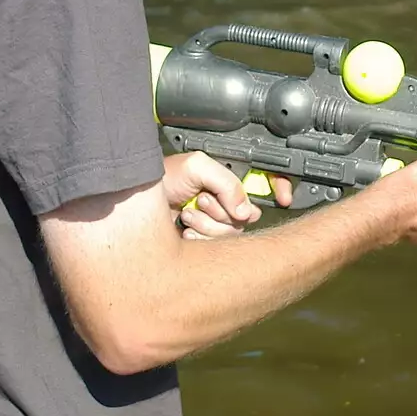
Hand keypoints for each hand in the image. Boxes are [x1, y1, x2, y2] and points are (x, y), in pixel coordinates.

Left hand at [162, 152, 293, 239]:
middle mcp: (224, 200)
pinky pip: (218, 249)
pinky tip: (184, 231)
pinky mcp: (205, 243)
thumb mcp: (196, 166)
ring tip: (187, 213)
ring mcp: (215, 222)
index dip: (280, 186)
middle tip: (202, 200)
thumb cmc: (159, 179)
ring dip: (208, 224)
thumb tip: (247, 211)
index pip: (263, 181)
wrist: (132, 206)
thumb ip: (227, 182)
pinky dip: (200, 239)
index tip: (284, 197)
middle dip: (224, 209)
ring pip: (234, 233)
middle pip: (250, 214)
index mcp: (226, 178)